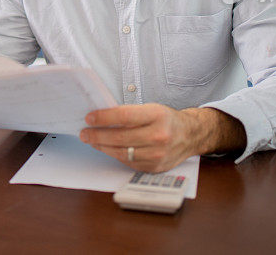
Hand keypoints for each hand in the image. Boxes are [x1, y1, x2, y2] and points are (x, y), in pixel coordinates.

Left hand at [79, 104, 244, 171]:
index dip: (104, 117)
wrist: (190, 136)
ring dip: (103, 147)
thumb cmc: (167, 119)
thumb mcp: (151, 108)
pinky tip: (106, 148)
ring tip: (91, 141)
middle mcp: (159, 136)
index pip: (124, 116)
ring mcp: (157, 154)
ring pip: (122, 152)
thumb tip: (101, 117)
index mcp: (157, 115)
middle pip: (120, 137)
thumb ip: (129, 113)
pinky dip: (115, 155)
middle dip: (97, 135)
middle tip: (85, 133)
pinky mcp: (154, 167)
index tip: (89, 118)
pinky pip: (129, 162)